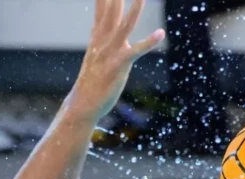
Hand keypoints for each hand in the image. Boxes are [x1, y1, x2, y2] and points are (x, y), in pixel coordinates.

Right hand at [64, 0, 163, 121]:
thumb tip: (96, 26)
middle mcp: (102, 42)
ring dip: (134, 11)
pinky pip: (136, 51)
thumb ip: (97, 37)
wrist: (83, 103)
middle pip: (111, 13)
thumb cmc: (92, 80)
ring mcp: (110, 53)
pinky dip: (149, 42)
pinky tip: (161, 33)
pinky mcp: (119, 65)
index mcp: (98, 38)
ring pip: (123, 27)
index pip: (101, 10)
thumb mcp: (94, 54)